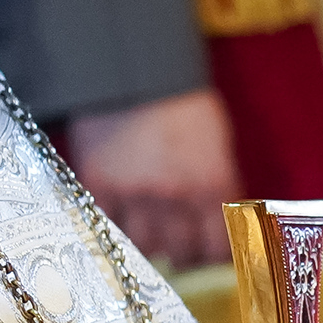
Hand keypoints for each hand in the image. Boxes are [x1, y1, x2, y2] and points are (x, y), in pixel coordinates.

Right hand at [60, 88, 239, 268]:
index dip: (215, 253)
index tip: (210, 249)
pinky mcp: (99, 184)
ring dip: (150, 244)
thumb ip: (220, 184)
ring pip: (144, 248)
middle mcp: (175, 195)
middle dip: (183, 250)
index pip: (219, 246)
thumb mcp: (217, 141)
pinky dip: (116, 228)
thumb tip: (224, 221)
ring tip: (150, 230)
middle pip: (181, 252)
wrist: (134, 69)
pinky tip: (123, 219)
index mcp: (212, 182)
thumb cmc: (182, 102)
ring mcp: (134, 193)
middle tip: (180, 242)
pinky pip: (108, 227)